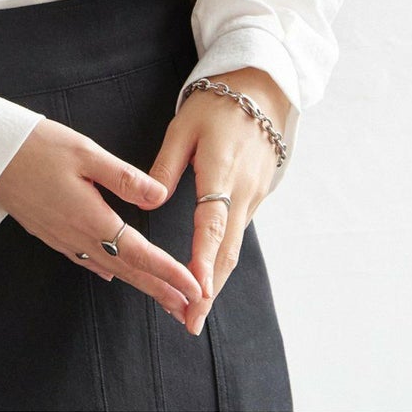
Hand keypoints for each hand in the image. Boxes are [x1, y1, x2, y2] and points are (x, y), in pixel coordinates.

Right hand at [0, 117, 204, 326]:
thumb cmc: (36, 147)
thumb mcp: (84, 152)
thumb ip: (123, 176)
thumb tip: (159, 197)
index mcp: (90, 218)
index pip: (139, 252)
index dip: (169, 272)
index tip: (195, 288)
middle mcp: (77, 236)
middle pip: (127, 269)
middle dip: (160, 290)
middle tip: (189, 310)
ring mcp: (61, 238)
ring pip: (109, 268)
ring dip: (139, 284)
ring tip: (164, 298)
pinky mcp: (49, 233)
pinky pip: (86, 260)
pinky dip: (109, 270)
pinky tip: (115, 274)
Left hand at [147, 66, 288, 336]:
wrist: (261, 89)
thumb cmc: (216, 104)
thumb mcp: (183, 127)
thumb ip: (166, 165)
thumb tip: (150, 199)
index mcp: (220, 171)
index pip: (212, 224)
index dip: (203, 260)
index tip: (196, 292)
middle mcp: (242, 190)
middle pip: (227, 250)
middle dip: (209, 289)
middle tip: (190, 322)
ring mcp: (253, 195)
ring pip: (234, 246)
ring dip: (216, 279)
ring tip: (194, 310)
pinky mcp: (256, 195)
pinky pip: (239, 233)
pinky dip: (224, 259)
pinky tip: (209, 276)